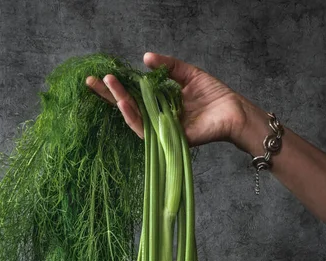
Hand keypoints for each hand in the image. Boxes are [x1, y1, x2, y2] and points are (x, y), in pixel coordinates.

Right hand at [86, 52, 247, 147]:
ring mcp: (161, 130)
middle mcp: (157, 118)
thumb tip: (145, 57)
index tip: (100, 75)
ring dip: (119, 102)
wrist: (233, 111)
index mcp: (160, 104)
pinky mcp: (166, 138)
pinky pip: (145, 130)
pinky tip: (124, 103)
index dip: (116, 87)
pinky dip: (133, 117)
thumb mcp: (188, 74)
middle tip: (91, 81)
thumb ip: (168, 66)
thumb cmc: (214, 96)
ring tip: (108, 87)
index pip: (133, 95)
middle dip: (108, 95)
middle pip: (127, 108)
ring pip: (133, 118)